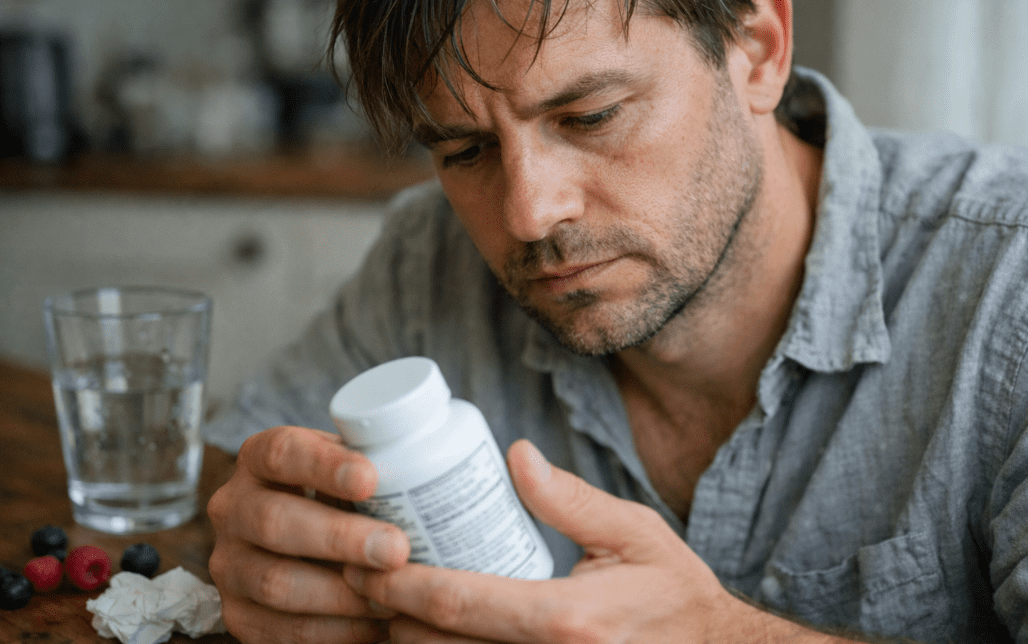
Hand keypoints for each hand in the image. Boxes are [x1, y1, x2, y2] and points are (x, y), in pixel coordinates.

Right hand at [207, 426, 410, 643]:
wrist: (312, 547)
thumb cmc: (345, 499)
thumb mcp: (350, 471)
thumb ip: (374, 468)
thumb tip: (428, 476)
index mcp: (259, 458)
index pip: (282, 452)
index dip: (324, 465)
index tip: (370, 479)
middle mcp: (233, 508)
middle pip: (275, 521)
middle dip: (340, 537)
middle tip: (396, 548)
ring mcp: (230, 565)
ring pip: (278, 583)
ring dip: (344, 594)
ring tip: (395, 595)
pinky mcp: (239, 616)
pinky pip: (285, 630)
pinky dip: (338, 630)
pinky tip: (376, 623)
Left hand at [342, 440, 844, 642]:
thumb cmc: (672, 592)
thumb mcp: (632, 532)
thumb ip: (570, 499)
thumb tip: (515, 456)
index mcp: (567, 620)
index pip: (462, 605)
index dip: (404, 587)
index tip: (369, 564)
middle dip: (390, 617)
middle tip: (359, 580)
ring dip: (408, 642)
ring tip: (381, 606)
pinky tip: (424, 633)